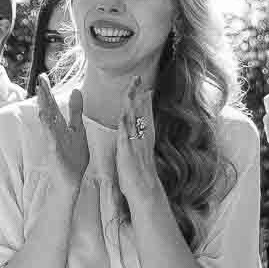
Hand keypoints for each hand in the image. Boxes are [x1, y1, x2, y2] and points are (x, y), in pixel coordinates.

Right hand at [33, 77, 89, 188]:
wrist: (70, 181)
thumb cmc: (73, 156)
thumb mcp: (77, 129)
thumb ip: (75, 111)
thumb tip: (76, 90)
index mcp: (60, 125)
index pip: (52, 106)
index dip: (47, 92)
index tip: (42, 77)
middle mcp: (56, 132)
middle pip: (49, 111)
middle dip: (45, 96)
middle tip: (39, 80)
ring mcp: (55, 142)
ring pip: (49, 123)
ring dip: (45, 110)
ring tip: (41, 96)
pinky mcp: (57, 153)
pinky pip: (53, 140)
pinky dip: (49, 130)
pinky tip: (46, 121)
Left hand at [114, 77, 161, 206]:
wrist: (144, 190)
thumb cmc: (139, 175)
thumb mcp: (138, 154)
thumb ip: (137, 142)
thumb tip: (135, 134)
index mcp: (144, 137)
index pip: (144, 113)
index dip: (143, 99)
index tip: (143, 86)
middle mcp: (141, 137)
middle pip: (140, 111)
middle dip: (138, 94)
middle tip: (137, 77)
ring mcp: (135, 142)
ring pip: (134, 118)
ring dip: (132, 102)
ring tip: (131, 86)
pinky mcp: (127, 150)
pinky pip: (126, 133)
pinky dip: (126, 122)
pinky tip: (124, 112)